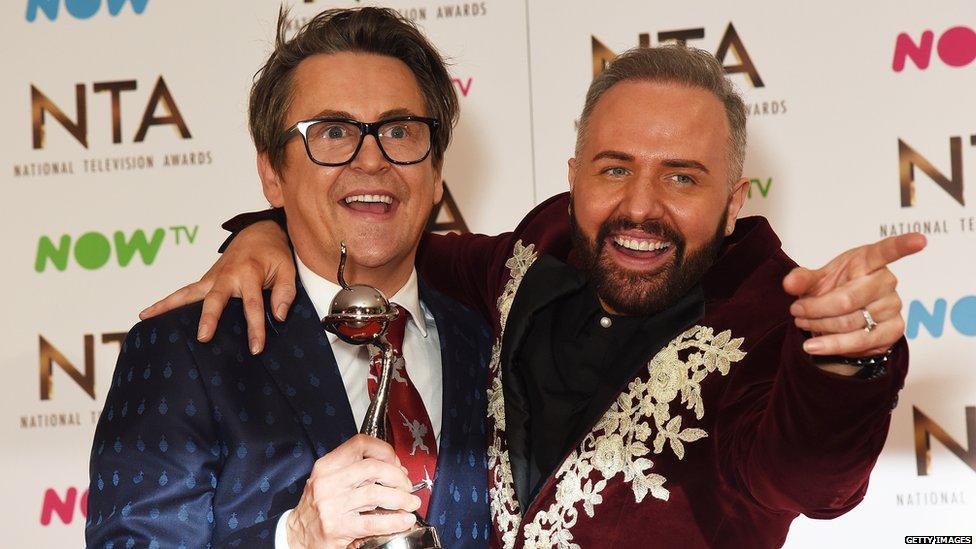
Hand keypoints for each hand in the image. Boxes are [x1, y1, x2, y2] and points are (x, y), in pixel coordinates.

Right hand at [139, 220, 294, 354]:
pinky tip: (148, 314)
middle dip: (209, 318)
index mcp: (249, 272)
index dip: (255, 327)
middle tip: (203, 337)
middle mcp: (227, 274)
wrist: (259, 232)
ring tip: (146, 317)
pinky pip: (185, 292)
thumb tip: (278, 317)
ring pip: (188, 293)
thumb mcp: (288, 269)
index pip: (252, 304)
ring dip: (168, 305)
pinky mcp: (206, 280)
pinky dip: (167, 302)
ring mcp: (212, 277)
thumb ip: (284, 293)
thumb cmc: (274, 253)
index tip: (256, 347)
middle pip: (215, 298)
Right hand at [287, 435, 419, 548]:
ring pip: (376, 493)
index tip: (396, 463)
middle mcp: (327, 482)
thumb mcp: (330, 480)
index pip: (361, 443)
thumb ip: (357, 471)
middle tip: (406, 486)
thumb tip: (396, 469)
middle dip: (397, 476)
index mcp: (327, 466)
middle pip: (373, 467)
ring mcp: (331, 505)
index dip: (385, 451)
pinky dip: (394, 520)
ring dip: (400, 498)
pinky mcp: (337, 527)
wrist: (297, 536)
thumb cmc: (318, 507)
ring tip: (410, 503)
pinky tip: (404, 520)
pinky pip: (373, 521)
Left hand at [782, 233, 925, 366]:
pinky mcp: (894, 331)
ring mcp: (893, 306)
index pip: (887, 250)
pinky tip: (814, 346)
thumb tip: (789, 283)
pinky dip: (832, 345)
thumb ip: (802, 279)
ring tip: (802, 323)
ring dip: (820, 326)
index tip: (920, 240)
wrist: (837, 317)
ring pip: (850, 322)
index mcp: (869, 260)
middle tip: (796, 310)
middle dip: (815, 308)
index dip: (904, 245)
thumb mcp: (814, 280)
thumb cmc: (832, 289)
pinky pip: (860, 342)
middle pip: (848, 299)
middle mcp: (886, 281)